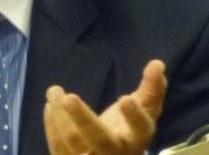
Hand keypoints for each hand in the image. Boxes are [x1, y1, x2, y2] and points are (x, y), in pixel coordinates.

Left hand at [44, 59, 166, 154]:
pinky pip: (58, 147)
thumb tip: (158, 63)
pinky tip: (50, 105)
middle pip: (100, 139)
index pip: (140, 128)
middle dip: (83, 119)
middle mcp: (116, 154)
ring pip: (73, 142)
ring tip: (54, 91)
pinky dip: (52, 126)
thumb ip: (152, 88)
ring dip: (60, 115)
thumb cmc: (128, 131)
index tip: (124, 98)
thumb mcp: (144, 111)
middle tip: (69, 97)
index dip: (134, 116)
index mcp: (136, 139)